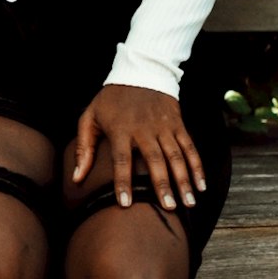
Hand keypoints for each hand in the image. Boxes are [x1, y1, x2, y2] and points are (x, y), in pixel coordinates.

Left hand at [72, 84, 205, 211]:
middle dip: (162, 185)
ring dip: (184, 180)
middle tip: (168, 207)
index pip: (121, 159)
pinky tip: (201, 185)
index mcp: (120, 129)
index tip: (126, 204)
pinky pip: (190, 147)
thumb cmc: (110, 100)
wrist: (140, 71)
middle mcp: (144, 129)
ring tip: (189, 203)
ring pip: (176, 156)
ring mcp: (163, 127)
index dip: (123, 182)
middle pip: (155, 160)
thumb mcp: (90, 118)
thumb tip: (76, 178)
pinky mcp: (178, 125)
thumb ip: (84, 148)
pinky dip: (197, 166)